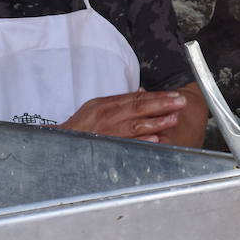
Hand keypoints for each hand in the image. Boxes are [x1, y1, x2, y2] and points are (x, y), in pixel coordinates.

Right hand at [57, 89, 186, 141]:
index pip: (136, 98)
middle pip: (138, 108)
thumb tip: (142, 93)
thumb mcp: (96, 108)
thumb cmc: (81, 126)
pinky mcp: (106, 146)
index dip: (157, 96)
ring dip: (156, 122)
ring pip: (134, 125)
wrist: (59, 143)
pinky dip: (141, 140)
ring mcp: (107, 132)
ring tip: (173, 118)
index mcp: (106, 104)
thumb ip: (120, 102)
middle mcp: (107, 116)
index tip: (175, 95)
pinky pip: (126, 143)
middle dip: (162, 104)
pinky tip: (155, 139)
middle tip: (180, 102)